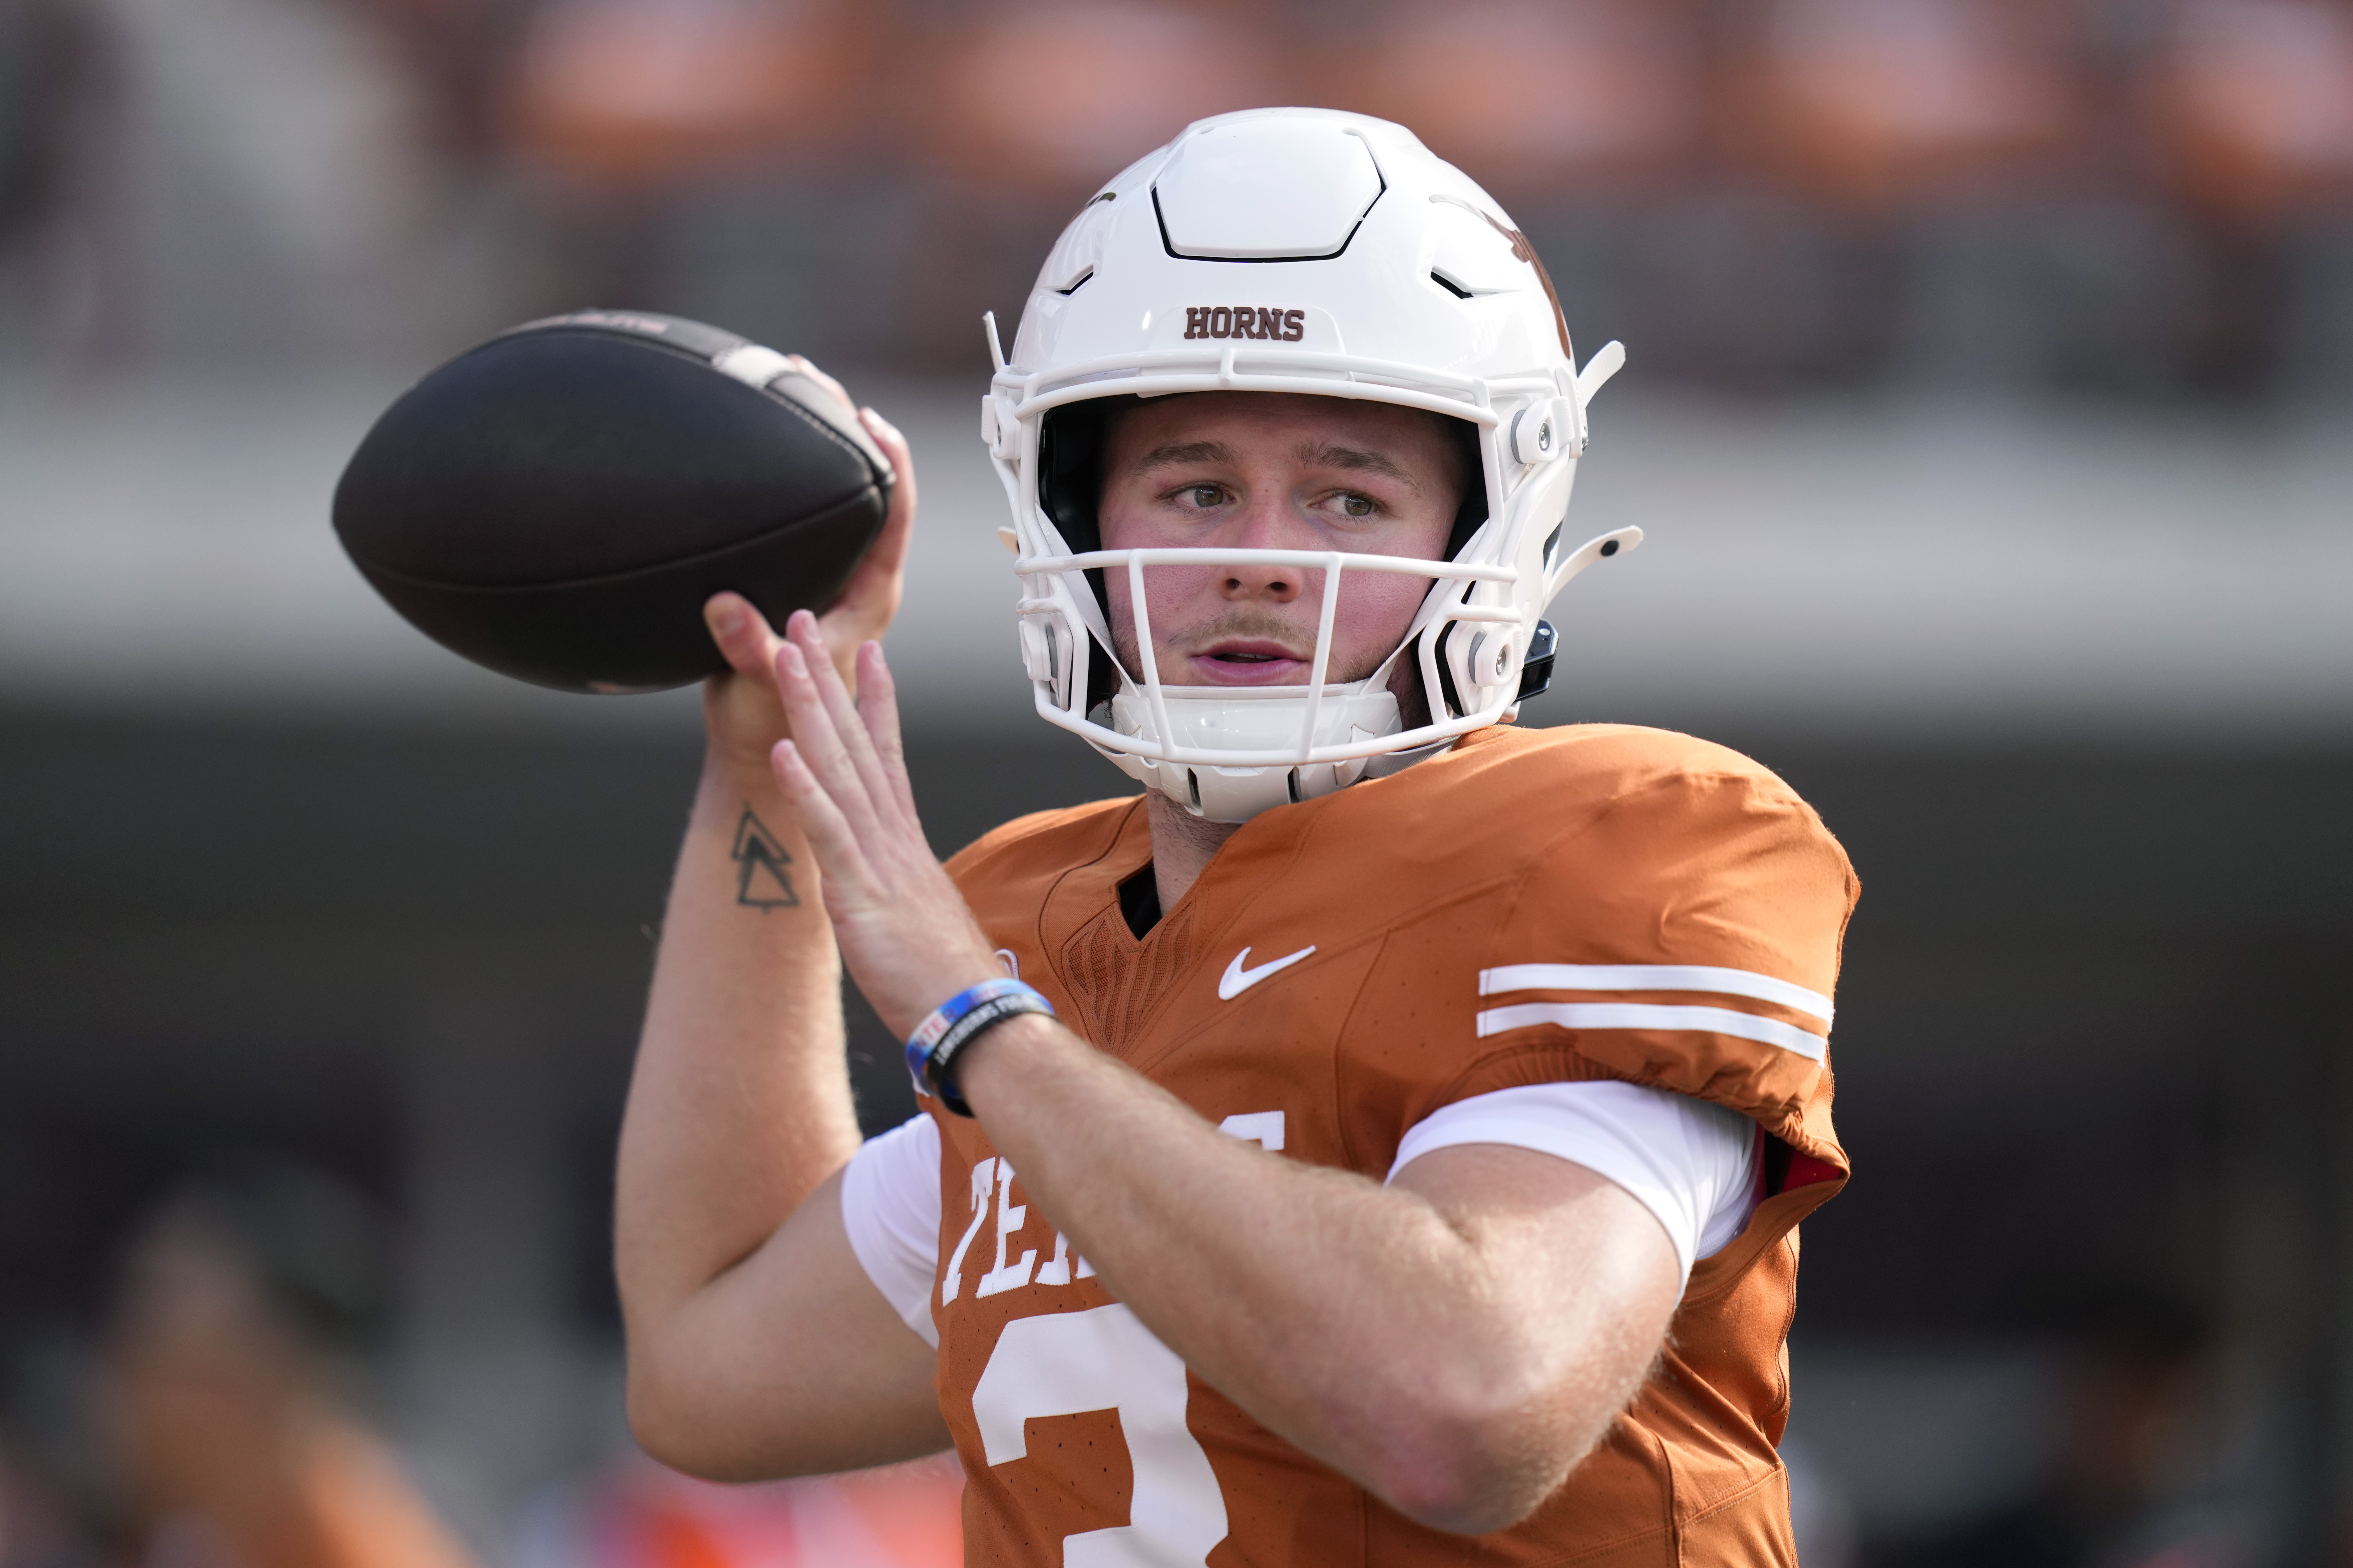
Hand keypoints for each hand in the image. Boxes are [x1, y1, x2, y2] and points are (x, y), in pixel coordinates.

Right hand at [701, 357, 915, 770]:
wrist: (763, 754)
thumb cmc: (779, 728)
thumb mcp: (764, 686)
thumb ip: (750, 649)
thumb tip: (726, 607)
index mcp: (871, 595)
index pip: (897, 512)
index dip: (889, 460)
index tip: (867, 415)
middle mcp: (858, 580)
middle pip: (871, 489)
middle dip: (844, 428)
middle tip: (808, 377)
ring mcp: (828, 580)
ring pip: (836, 498)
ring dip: (814, 444)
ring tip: (783, 387)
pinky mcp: (797, 584)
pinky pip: (801, 516)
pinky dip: (783, 476)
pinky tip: (754, 445)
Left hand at [766, 610, 1000, 1036]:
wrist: (976, 1019)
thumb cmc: (949, 982)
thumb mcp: (921, 921)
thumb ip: (904, 893)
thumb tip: (899, 892)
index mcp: (906, 845)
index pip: (888, 757)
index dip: (875, 701)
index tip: (867, 652)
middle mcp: (894, 839)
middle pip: (857, 744)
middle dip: (829, 679)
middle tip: (807, 621)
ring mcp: (878, 863)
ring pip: (839, 771)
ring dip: (810, 710)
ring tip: (786, 656)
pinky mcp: (861, 897)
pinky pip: (829, 834)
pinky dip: (806, 790)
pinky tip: (784, 750)